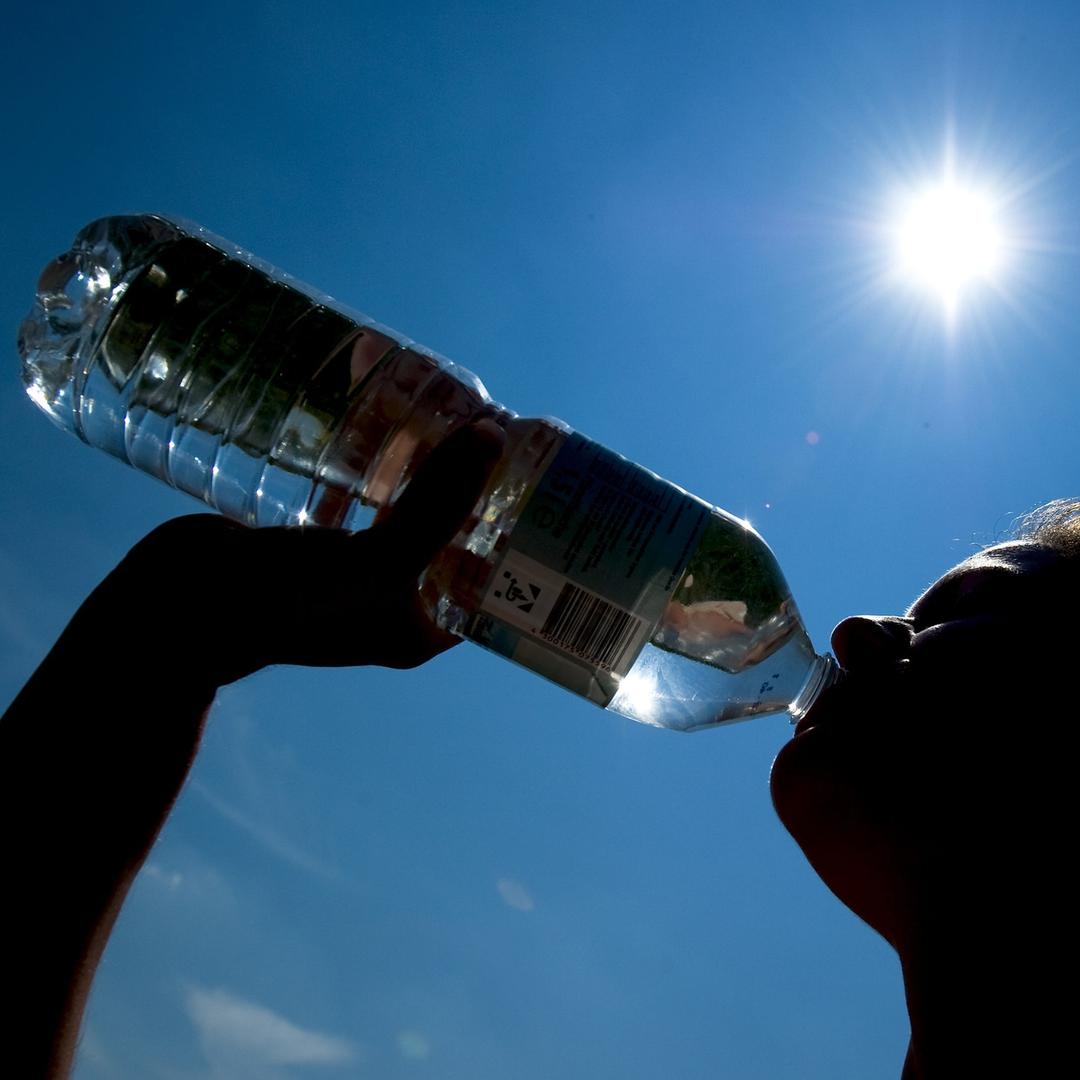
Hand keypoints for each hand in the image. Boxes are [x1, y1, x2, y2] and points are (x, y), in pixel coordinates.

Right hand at [80, 419, 506, 688]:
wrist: (175, 608)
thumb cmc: (285, 601)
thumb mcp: (378, 559)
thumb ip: (437, 503)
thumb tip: (494, 438)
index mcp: (420, 628)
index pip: (494, 582)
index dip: (522, 536)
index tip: (542, 482)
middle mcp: (391, 602)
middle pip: (451, 536)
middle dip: (473, 488)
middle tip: (497, 435)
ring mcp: (349, 572)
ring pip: (401, 509)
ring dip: (420, 467)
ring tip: (446, 415)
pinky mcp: (312, 543)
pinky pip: (353, 498)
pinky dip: (366, 465)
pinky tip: (377, 423)